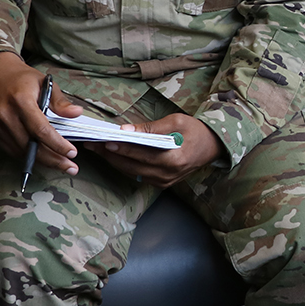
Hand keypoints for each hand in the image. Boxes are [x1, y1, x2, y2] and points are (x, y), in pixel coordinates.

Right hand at [0, 52, 82, 175]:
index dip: (57, 144)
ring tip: (61, 165)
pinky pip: (11, 150)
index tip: (72, 153)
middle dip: (53, 160)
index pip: (41, 130)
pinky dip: (27, 156)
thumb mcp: (44, 82)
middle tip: (71, 168)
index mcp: (20, 100)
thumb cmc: (22, 78)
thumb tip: (77, 114)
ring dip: (42, 161)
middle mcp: (5, 115)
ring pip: (21, 151)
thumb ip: (60, 101)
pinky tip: (42, 158)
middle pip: (31, 146)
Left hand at [88, 113, 226, 187]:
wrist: (212, 146)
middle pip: (131, 165)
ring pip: (131, 172)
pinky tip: (113, 156)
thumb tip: (125, 130)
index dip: (120, 147)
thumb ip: (150, 128)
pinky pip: (137, 175)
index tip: (103, 141)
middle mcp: (167, 174)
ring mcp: (164, 181)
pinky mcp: (162, 183)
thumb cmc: (195, 130)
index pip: (140, 153)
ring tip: (98, 149)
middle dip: (110, 154)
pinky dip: (124, 165)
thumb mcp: (175, 122)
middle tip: (92, 144)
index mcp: (173, 159)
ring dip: (114, 160)